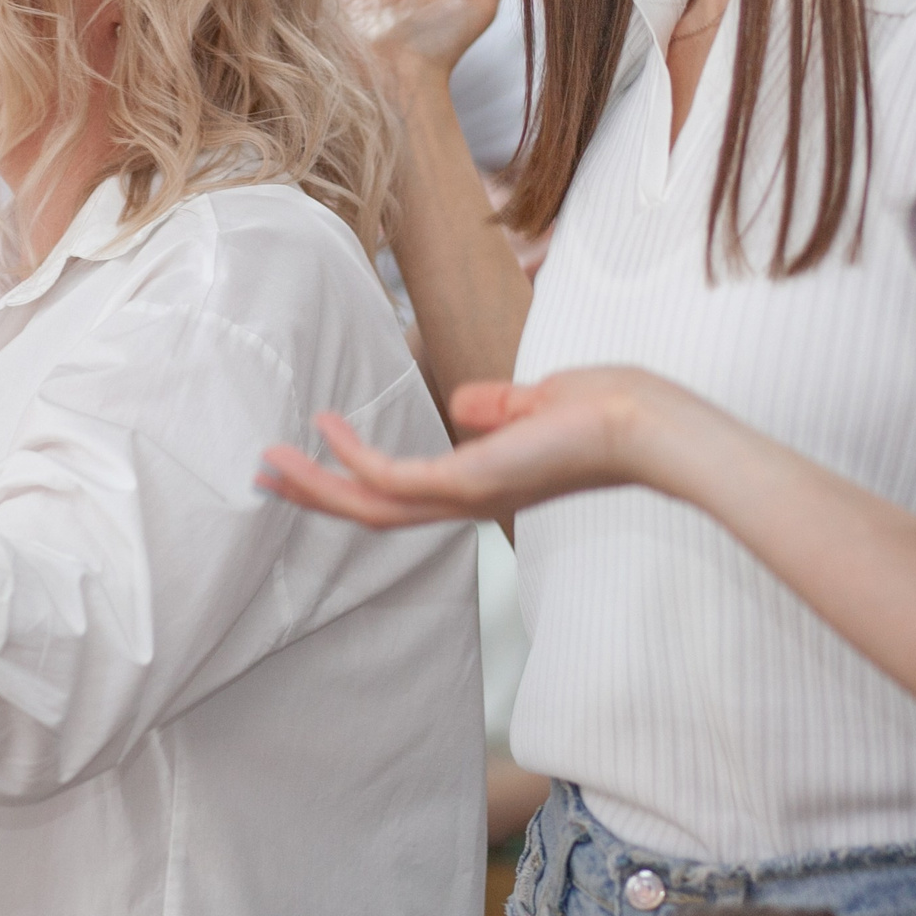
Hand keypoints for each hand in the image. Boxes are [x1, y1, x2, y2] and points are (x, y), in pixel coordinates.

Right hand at [257, 367, 668, 526]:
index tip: (314, 457)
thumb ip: (498, 405)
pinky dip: (352, 457)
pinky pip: (392, 478)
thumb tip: (462, 406)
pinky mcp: (469, 482)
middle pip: (372, 513)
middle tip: (266, 476)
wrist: (649, 428)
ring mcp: (466, 496)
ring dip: (315, 486)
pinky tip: (326, 427)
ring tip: (271, 462)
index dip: (352, 481)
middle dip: (315, 496)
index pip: (403, 495)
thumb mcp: (541, 402)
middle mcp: (468, 501)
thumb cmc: (611, 413)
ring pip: (370, 506)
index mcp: (483, 486)